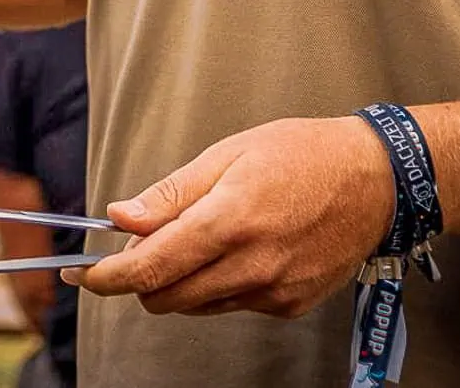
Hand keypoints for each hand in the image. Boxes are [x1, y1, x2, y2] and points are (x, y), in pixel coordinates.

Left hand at [68, 116, 394, 317]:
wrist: (378, 180)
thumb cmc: (301, 155)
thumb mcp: (226, 154)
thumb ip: (170, 194)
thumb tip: (119, 217)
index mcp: (229, 221)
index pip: (152, 266)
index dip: (108, 277)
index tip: (81, 275)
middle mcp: (252, 265)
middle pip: (167, 296)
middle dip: (139, 279)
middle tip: (132, 249)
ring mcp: (274, 291)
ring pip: (196, 304)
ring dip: (178, 282)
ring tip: (194, 238)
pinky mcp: (291, 305)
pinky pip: (231, 305)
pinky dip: (215, 285)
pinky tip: (233, 251)